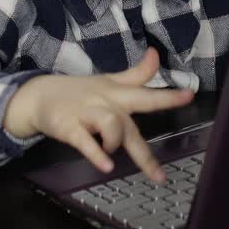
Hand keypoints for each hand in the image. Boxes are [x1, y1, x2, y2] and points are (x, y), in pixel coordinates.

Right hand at [4, 48, 193, 181]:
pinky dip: (96, 154)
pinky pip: (85, 142)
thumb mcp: (109, 82)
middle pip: (131, 124)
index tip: (189, 95)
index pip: (146, 94)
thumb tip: (156, 54)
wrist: (38, 96)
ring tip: (110, 156)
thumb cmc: (80, 92)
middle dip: (147, 149)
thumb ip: (136, 74)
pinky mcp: (69, 128)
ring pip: (112, 128)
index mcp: (118, 95)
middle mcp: (106, 104)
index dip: (168, 96)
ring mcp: (87, 115)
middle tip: (159, 175)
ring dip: (115, 144)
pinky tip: (106, 166)